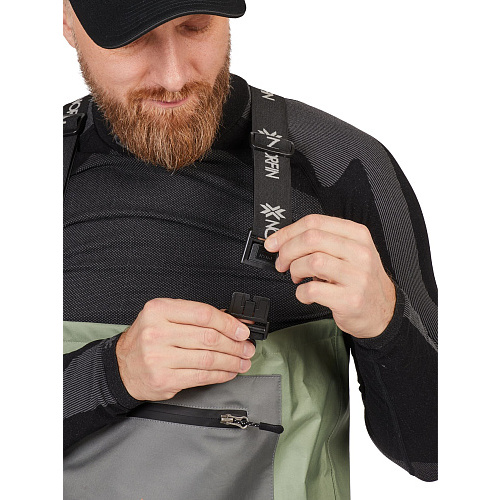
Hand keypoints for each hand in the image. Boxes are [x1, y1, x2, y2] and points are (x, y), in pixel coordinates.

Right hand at [116, 298, 254, 400]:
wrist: (122, 367)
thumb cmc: (147, 339)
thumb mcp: (166, 317)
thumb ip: (197, 317)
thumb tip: (234, 322)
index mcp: (159, 310)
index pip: (203, 314)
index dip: (228, 323)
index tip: (242, 330)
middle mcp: (157, 332)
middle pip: (208, 338)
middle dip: (234, 344)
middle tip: (247, 348)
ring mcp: (159, 357)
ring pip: (207, 359)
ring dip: (231, 361)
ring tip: (242, 361)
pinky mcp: (164, 379)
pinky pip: (200, 376)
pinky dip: (220, 375)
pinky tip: (228, 372)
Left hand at [264, 214, 395, 338]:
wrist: (383, 310)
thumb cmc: (360, 279)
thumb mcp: (349, 252)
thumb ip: (322, 241)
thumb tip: (283, 239)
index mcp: (357, 235)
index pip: (315, 222)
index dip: (287, 232)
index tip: (274, 242)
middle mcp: (359, 253)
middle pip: (311, 239)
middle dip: (287, 250)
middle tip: (282, 262)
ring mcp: (357, 277)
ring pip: (312, 262)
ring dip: (295, 270)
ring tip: (297, 277)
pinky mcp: (350, 300)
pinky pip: (313, 290)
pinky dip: (301, 292)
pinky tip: (306, 293)